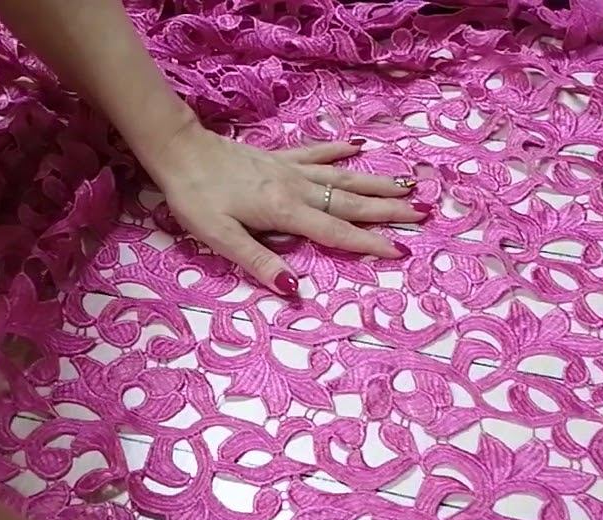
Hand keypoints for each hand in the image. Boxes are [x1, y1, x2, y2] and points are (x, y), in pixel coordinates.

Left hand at [142, 120, 431, 295]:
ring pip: (341, 177)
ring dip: (375, 183)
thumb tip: (295, 289)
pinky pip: (316, 154)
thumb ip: (259, 262)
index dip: (369, 243)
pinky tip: (358, 148)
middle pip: (350, 202)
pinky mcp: (278, 157)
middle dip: (389, 210)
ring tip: (407, 186)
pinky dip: (339, 151)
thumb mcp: (220, 237)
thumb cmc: (195, 197)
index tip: (402, 250)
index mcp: (285, 211)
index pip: (336, 232)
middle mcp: (296, 188)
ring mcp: (289, 169)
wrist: (178, 150)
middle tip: (425, 214)